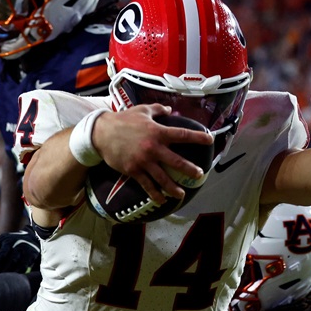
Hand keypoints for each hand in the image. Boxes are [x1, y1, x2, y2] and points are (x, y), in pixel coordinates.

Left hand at [0, 225, 40, 275]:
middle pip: (0, 256)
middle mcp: (10, 241)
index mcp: (1, 239)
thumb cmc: (13, 246)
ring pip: (11, 261)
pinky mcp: (30, 253)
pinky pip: (22, 265)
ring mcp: (21, 246)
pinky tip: (12, 280)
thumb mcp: (3, 245)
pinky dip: (17, 273)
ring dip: (4, 272)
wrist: (33, 237)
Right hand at [91, 104, 213, 203]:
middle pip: (176, 162)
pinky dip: (155, 194)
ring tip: (181, 194)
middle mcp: (153, 148)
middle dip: (190, 170)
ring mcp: (143, 161)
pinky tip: (162, 200)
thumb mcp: (142, 110)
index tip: (210, 140)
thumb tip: (171, 110)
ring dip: (174, 188)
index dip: (198, 138)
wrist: (101, 133)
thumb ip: (158, 110)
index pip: (182, 135)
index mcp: (157, 131)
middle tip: (199, 174)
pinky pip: (147, 185)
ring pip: (163, 178)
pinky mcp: (133, 171)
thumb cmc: (123, 120)